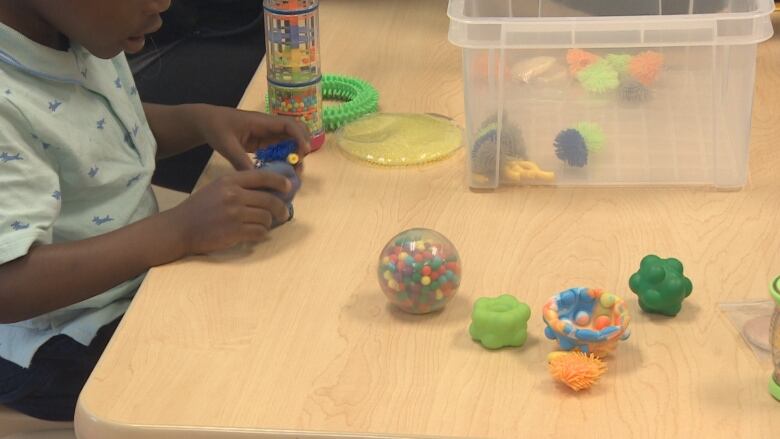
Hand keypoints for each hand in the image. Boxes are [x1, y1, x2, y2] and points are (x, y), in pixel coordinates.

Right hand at [168, 170, 292, 254]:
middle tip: (283, 214)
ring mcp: (235, 214)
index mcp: (230, 181)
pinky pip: (260, 232)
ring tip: (261, 225)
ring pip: (266, 217)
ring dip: (268, 223)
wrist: (180, 228)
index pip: (263, 176)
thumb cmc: (200, 208)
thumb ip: (240, 186)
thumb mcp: (218, 188)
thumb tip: (269, 189)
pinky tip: (254, 234)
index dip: (280, 181)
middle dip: (281, 208)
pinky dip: (261, 234)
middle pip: (270, 199)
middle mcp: (234, 195)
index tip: (289, 187)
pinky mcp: (235, 231)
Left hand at [194, 105, 310, 171]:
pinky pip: (280, 149)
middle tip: (298, 165)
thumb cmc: (216, 128)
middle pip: (296, 131)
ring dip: (295, 154)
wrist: (207, 122)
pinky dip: (285, 159)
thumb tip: (256, 178)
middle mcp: (269, 127)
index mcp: (262, 122)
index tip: (305, 152)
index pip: (288, 125)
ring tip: (292, 172)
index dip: (300, 137)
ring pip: (290, 141)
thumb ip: (240, 161)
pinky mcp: (264, 143)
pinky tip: (282, 172)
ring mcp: (267, 134)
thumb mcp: (227, 145)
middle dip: (302, 146)